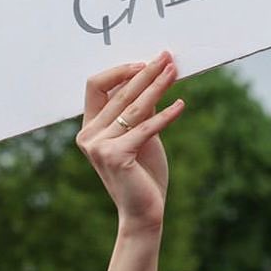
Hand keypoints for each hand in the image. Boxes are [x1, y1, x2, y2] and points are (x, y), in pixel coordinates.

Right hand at [77, 53, 184, 232]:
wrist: (144, 213)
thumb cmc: (143, 176)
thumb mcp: (140, 137)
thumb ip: (140, 111)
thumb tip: (154, 77)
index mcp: (89, 128)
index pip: (95, 86)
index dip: (119, 71)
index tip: (145, 62)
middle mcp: (88, 135)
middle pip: (118, 92)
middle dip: (146, 73)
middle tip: (167, 57)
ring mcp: (99, 146)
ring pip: (133, 106)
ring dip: (157, 86)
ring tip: (175, 72)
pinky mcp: (116, 156)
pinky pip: (146, 127)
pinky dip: (166, 115)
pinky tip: (181, 104)